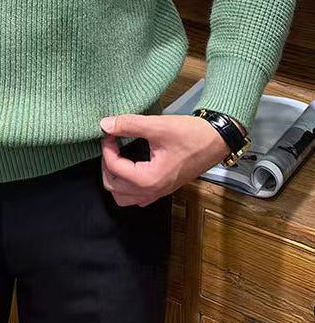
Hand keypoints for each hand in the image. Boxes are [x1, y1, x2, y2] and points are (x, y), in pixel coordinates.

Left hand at [99, 113, 231, 206]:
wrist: (217, 139)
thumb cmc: (191, 134)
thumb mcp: (158, 126)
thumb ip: (129, 125)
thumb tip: (106, 124)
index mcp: (150, 179)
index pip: (115, 168)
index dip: (106, 148)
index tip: (108, 133)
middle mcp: (153, 191)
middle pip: (114, 188)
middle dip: (107, 165)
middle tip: (110, 145)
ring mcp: (160, 192)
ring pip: (125, 198)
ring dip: (116, 179)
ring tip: (117, 157)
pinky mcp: (165, 188)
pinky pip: (138, 197)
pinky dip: (128, 186)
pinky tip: (131, 166)